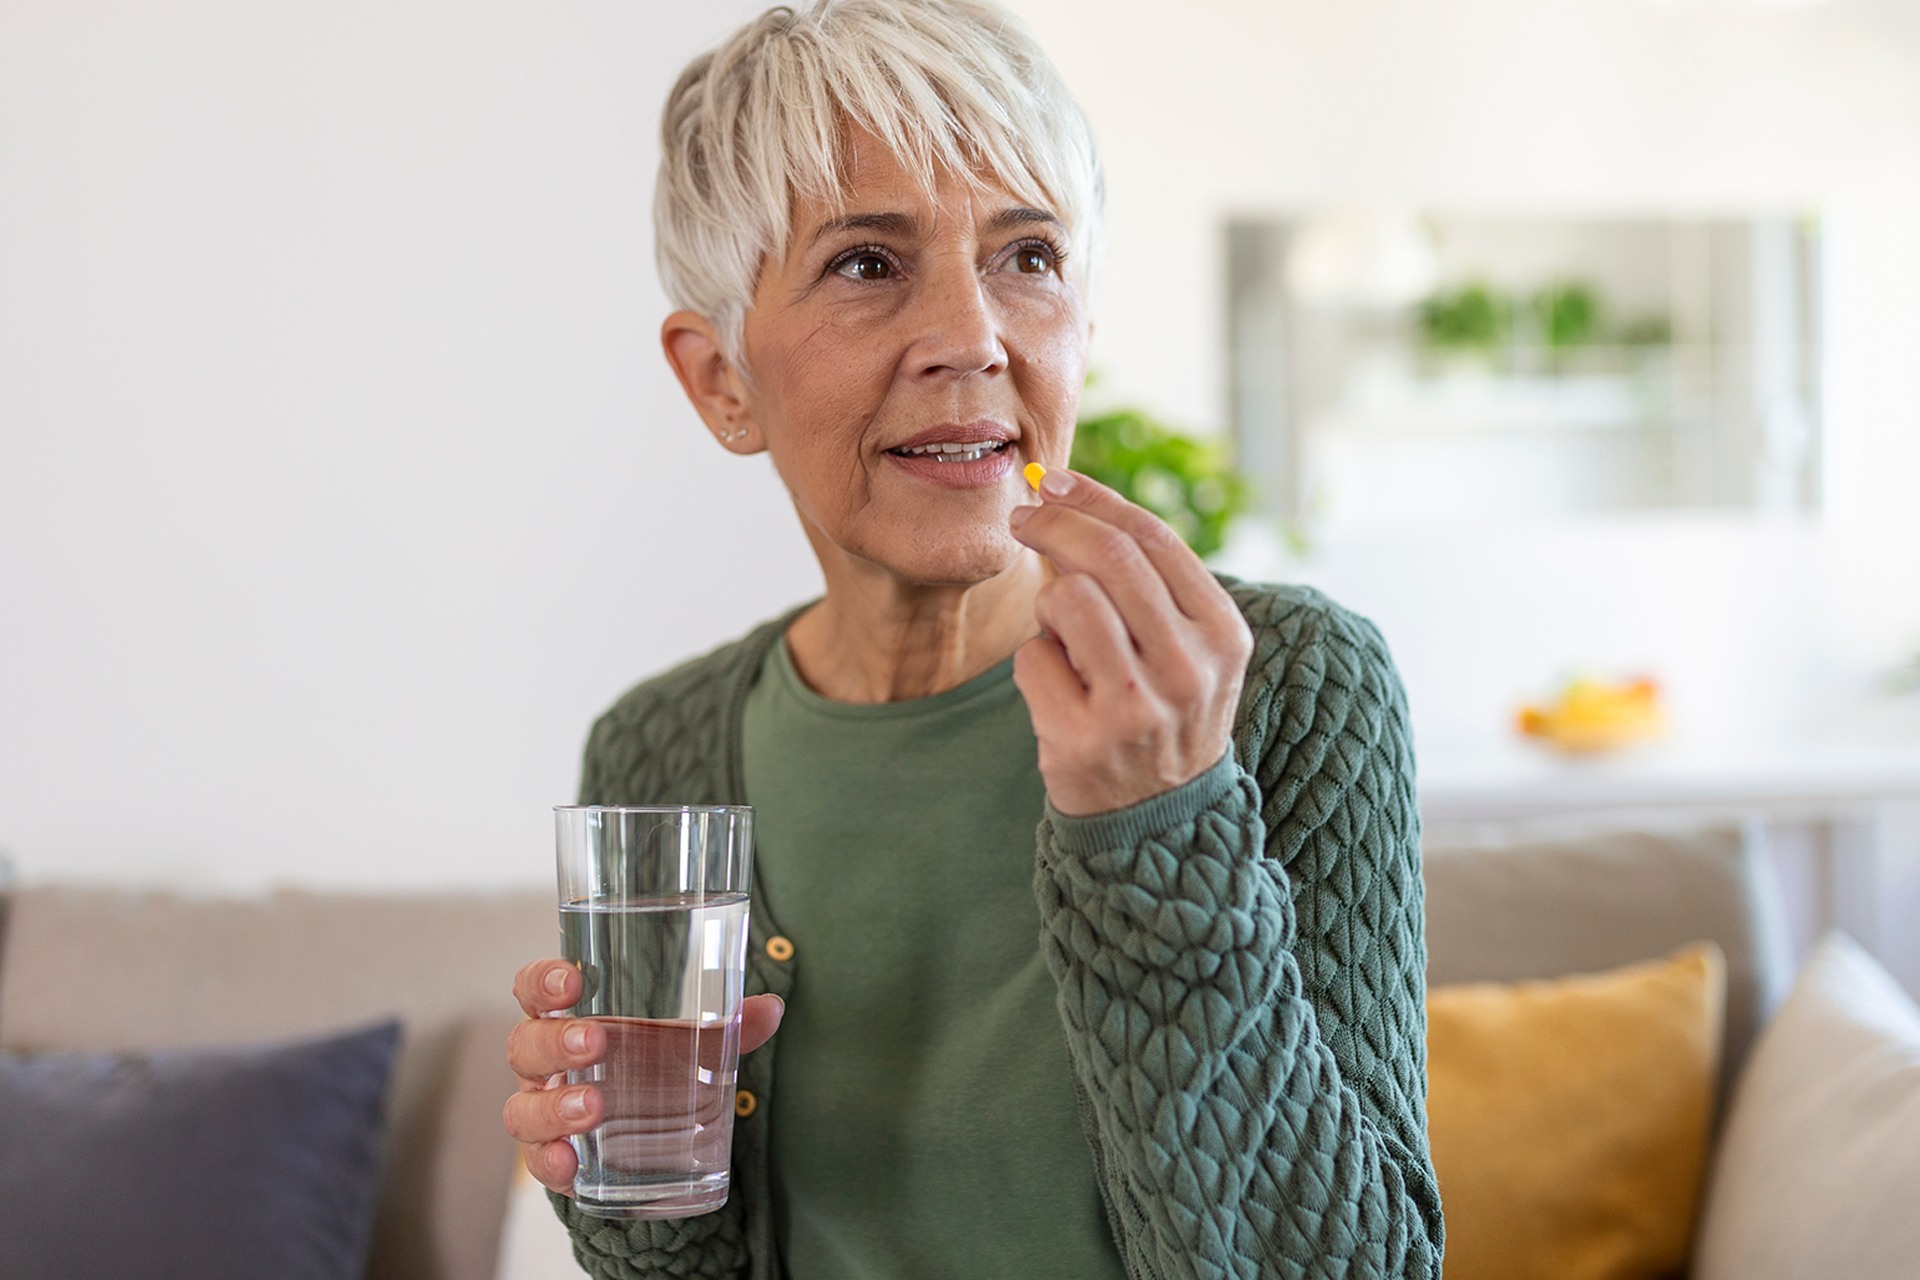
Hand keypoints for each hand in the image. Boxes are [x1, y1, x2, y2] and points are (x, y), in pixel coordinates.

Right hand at [503, 958, 785, 1194]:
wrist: (641, 1133)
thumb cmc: (652, 1065)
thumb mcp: (687, 1042)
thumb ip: (727, 1025)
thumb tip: (772, 1008)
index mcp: (569, 1019)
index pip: (535, 990)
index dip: (543, 981)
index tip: (572, 980)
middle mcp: (545, 1064)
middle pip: (526, 1046)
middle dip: (556, 1042)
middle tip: (596, 1041)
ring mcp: (544, 1111)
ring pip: (524, 1107)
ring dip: (554, 1107)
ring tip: (591, 1108)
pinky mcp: (555, 1158)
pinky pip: (539, 1163)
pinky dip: (550, 1163)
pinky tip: (570, 1164)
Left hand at [1008, 469, 1251, 815]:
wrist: (1162, 823)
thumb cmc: (1163, 712)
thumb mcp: (1184, 648)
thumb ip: (1143, 581)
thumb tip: (1063, 496)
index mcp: (1223, 634)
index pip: (1153, 537)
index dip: (1095, 498)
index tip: (1054, 482)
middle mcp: (1188, 669)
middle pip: (1107, 555)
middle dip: (1053, 523)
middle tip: (1022, 518)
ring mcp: (1136, 709)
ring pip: (1066, 600)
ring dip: (1049, 608)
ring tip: (1065, 641)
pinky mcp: (1082, 741)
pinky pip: (1032, 659)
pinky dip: (1035, 665)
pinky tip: (1060, 694)